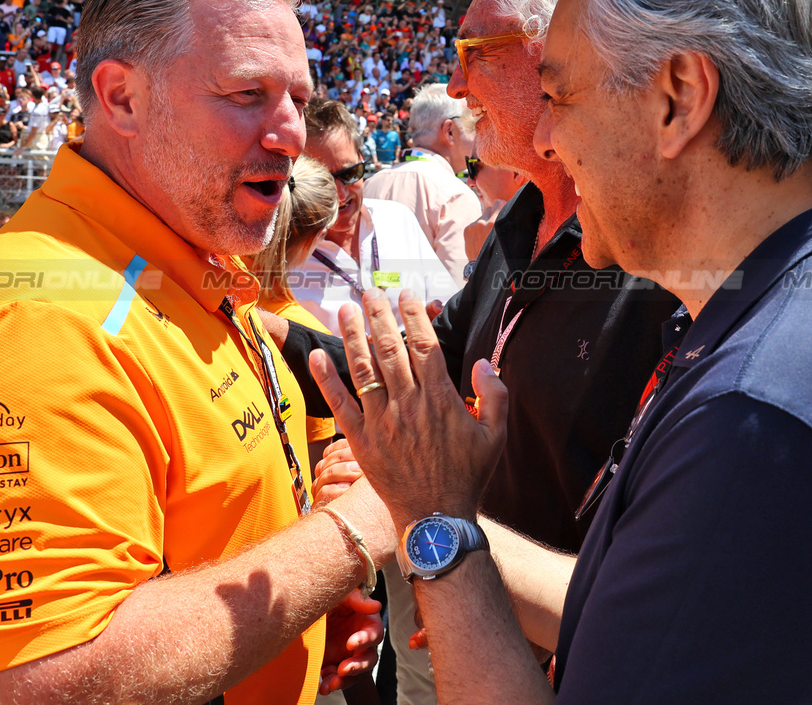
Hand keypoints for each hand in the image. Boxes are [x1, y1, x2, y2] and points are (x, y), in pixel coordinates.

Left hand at [309, 288, 507, 532]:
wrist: (437, 520)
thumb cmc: (468, 477)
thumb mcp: (495, 436)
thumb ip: (494, 395)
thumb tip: (482, 363)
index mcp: (441, 399)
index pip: (424, 345)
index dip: (413, 316)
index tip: (406, 294)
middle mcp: (409, 405)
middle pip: (390, 349)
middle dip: (379, 315)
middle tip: (371, 292)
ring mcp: (382, 423)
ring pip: (364, 369)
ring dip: (353, 336)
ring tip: (346, 309)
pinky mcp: (361, 442)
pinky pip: (340, 404)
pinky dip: (326, 379)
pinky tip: (316, 356)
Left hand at [318, 589, 383, 694]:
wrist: (307, 613)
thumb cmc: (331, 600)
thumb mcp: (341, 596)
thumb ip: (357, 599)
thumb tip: (376, 606)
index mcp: (366, 622)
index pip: (374, 633)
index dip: (366, 640)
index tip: (350, 643)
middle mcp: (361, 642)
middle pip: (369, 658)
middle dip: (358, 666)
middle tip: (343, 669)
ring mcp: (348, 656)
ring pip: (355, 672)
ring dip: (346, 680)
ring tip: (332, 683)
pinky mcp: (335, 666)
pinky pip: (338, 679)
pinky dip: (331, 684)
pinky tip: (324, 687)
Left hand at [464, 200, 505, 261]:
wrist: (480, 266)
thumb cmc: (497, 253)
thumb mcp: (504, 238)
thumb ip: (505, 224)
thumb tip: (508, 211)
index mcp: (493, 224)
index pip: (498, 203)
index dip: (502, 206)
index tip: (503, 209)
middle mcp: (482, 222)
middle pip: (490, 208)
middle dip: (493, 214)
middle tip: (495, 224)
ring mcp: (473, 226)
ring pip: (482, 216)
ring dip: (485, 221)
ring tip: (487, 234)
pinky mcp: (467, 229)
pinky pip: (475, 223)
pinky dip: (478, 228)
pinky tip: (480, 238)